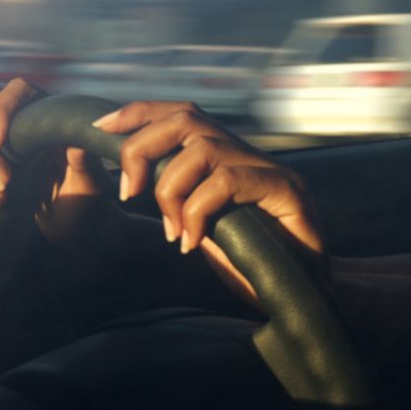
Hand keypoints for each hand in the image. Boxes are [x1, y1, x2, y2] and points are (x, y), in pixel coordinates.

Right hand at [0, 78, 112, 241]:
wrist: (75, 223)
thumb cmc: (88, 200)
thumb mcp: (91, 184)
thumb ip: (86, 164)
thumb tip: (79, 142)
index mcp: (52, 115)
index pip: (18, 91)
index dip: (0, 112)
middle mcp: (26, 120)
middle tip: (2, 185)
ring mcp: (6, 140)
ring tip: (0, 200)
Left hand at [92, 101, 325, 300]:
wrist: (308, 295)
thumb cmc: (257, 268)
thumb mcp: (203, 231)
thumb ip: (180, 204)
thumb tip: (133, 183)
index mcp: (231, 159)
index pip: (183, 114)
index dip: (140, 114)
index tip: (102, 128)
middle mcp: (253, 156)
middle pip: (187, 117)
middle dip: (142, 147)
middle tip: (128, 192)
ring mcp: (273, 170)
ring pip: (202, 148)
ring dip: (170, 189)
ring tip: (170, 231)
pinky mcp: (288, 191)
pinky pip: (226, 182)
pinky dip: (197, 211)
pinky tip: (192, 242)